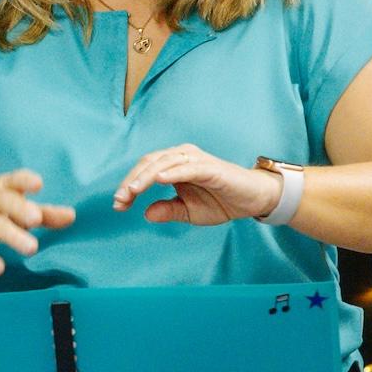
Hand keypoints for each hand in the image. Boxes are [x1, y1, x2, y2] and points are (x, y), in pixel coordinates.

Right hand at [0, 170, 76, 276]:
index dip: (25, 180)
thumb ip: (45, 213)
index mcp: (3, 187)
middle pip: (4, 201)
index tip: (38, 184)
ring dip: (12, 236)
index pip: (14, 180)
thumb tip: (72, 216)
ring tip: (31, 248)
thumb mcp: (16, 206)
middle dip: (19, 208)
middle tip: (36, 218)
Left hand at [112, 144, 282, 225]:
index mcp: (173, 165)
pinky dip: (171, 172)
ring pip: (163, 163)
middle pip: (148, 163)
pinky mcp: (210, 168)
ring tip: (132, 192)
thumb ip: (168, 211)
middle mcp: (182, 157)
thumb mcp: (189, 212)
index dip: (129, 185)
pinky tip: (158, 180)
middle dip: (131, 182)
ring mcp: (196, 160)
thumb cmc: (221, 201)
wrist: (253, 200)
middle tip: (119, 200)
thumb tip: (145, 214)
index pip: (144, 170)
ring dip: (145, 177)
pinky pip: (187, 168)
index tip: (118, 205)